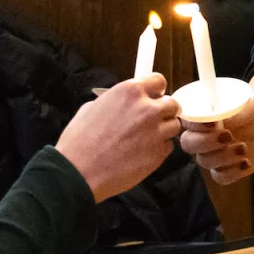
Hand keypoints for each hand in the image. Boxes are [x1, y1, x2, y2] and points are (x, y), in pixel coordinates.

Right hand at [57, 75, 181, 200]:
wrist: (79, 172)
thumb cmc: (79, 141)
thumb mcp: (91, 108)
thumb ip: (114, 102)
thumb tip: (122, 104)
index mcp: (129, 92)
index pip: (158, 81)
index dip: (157, 90)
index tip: (154, 96)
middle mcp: (147, 109)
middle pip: (172, 104)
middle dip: (164, 111)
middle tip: (152, 120)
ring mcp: (156, 132)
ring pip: (173, 125)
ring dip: (163, 130)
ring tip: (146, 138)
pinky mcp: (159, 153)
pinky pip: (168, 146)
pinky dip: (159, 149)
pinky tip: (142, 153)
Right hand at [181, 65, 253, 184]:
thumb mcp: (248, 105)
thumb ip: (232, 112)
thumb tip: (218, 116)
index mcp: (202, 116)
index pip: (187, 121)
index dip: (195, 124)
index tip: (214, 123)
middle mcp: (202, 136)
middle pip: (188, 144)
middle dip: (206, 142)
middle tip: (228, 136)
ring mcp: (212, 154)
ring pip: (205, 161)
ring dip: (224, 157)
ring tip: (244, 148)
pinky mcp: (224, 169)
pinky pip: (220, 177)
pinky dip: (233, 172)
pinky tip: (246, 162)